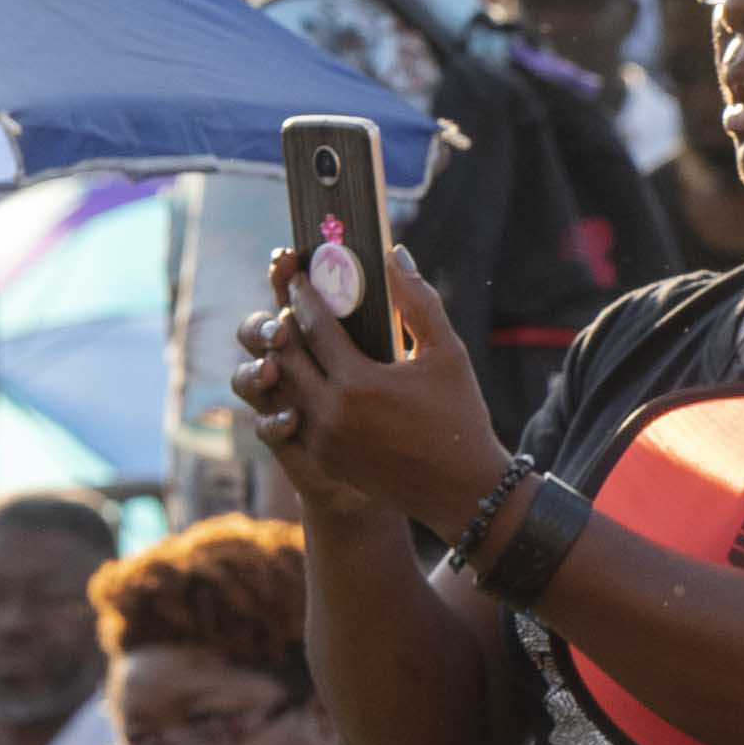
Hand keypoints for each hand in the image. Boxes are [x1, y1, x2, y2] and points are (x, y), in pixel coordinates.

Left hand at [231, 234, 507, 536]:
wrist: (462, 490)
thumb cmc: (460, 416)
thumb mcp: (447, 354)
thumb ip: (418, 301)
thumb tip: (393, 254)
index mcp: (359, 383)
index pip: (315, 325)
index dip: (304, 294)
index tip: (297, 273)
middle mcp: (331, 413)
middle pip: (285, 355)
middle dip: (283, 323)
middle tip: (289, 302)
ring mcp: (321, 440)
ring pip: (281, 388)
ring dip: (281, 359)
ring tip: (291, 337)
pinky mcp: (321, 460)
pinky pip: (290, 416)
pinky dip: (291, 392)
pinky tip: (301, 376)